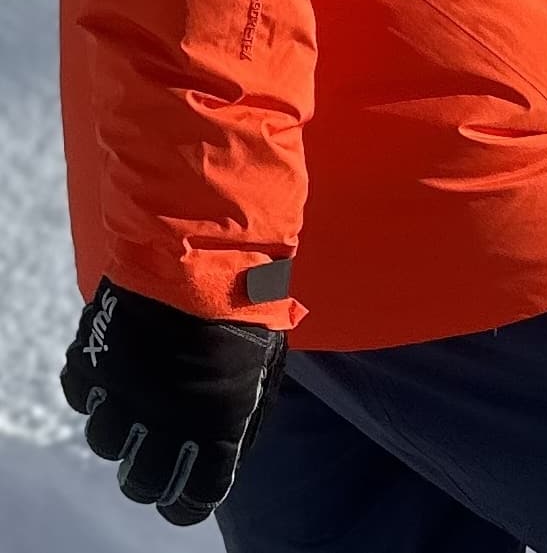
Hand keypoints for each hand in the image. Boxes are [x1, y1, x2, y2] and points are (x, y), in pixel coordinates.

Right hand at [60, 275, 286, 526]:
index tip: (188, 488)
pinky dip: (91, 385)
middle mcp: (162, 421)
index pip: (193, 497)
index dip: (190, 499)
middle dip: (149, 475)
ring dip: (119, 428)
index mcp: (212, 428)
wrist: (203, 250)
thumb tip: (232, 443)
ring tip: (134, 405)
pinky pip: (79, 389)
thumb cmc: (246, 304)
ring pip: (105, 440)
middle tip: (154, 455)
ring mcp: (123, 389)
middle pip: (142, 481)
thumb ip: (246, 411)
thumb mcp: (265, 363)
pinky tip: (112, 371)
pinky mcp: (96, 356)